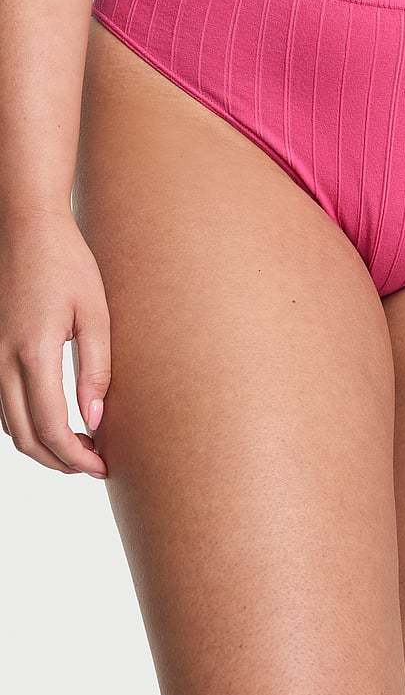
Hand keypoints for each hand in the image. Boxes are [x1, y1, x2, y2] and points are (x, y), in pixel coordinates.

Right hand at [0, 208, 109, 476]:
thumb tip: (96, 419)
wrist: (26, 228)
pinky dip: (27, 424)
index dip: (77, 457)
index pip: (51, 428)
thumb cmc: (67, 264)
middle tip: (96, 464)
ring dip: (43, 445)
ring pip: (10, 425)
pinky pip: (3, 404)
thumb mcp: (95, 313)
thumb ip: (96, 369)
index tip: (103, 467)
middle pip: (26, 437)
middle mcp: (3, 362)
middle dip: (60, 461)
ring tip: (82, 447)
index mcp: (33, 353)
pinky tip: (57, 420)